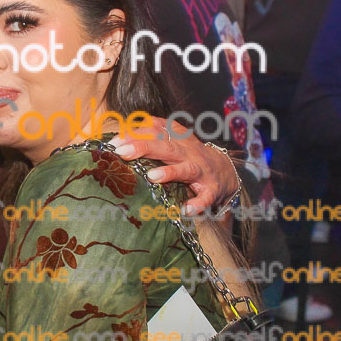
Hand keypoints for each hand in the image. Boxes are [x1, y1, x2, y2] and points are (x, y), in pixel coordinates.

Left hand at [109, 117, 239, 214]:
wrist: (224, 170)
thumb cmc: (188, 156)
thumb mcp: (172, 141)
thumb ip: (149, 137)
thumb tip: (117, 138)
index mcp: (178, 139)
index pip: (156, 130)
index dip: (136, 133)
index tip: (115, 142)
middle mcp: (188, 152)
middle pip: (166, 146)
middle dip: (144, 147)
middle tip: (122, 152)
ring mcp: (201, 170)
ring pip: (186, 169)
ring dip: (170, 172)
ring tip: (152, 177)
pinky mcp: (211, 189)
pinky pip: (205, 197)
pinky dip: (198, 203)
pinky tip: (186, 210)